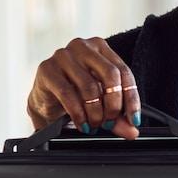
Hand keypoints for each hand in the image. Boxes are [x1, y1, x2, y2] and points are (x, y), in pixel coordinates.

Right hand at [26, 37, 141, 137]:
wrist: (44, 100)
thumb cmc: (75, 95)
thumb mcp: (101, 103)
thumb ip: (118, 115)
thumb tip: (132, 130)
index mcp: (100, 47)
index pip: (123, 71)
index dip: (131, 98)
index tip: (134, 119)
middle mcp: (82, 46)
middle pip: (110, 75)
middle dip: (113, 104)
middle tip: (110, 122)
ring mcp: (63, 56)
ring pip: (90, 86)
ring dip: (95, 112)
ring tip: (94, 125)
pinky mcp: (47, 69)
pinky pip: (68, 94)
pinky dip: (78, 113)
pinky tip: (81, 123)